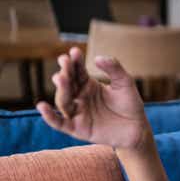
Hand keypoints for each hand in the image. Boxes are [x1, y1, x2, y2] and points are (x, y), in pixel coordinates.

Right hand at [36, 47, 150, 149]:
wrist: (136, 128)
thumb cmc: (130, 103)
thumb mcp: (125, 83)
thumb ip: (114, 69)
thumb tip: (97, 58)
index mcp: (88, 84)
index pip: (78, 71)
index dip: (75, 62)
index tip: (74, 51)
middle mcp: (79, 97)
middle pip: (68, 84)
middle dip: (66, 72)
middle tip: (65, 61)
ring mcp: (77, 112)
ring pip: (63, 100)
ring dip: (61, 89)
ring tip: (61, 77)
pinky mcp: (76, 128)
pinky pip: (59, 122)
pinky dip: (49, 116)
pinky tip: (42, 106)